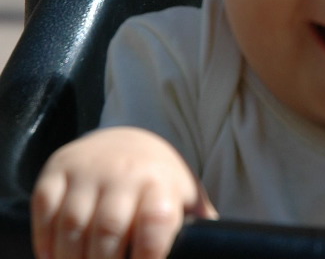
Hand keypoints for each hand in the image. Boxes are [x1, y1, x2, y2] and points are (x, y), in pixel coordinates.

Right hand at [31, 126, 217, 258]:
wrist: (125, 140)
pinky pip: (45, 215)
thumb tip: (216, 250)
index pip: (156, 221)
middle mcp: (124, 173)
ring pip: (73, 228)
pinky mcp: (57, 172)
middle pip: (109, 231)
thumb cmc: (158, 183)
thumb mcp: (184, 198)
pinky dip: (46, 246)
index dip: (149, 255)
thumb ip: (198, 227)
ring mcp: (88, 171)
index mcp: (160, 183)